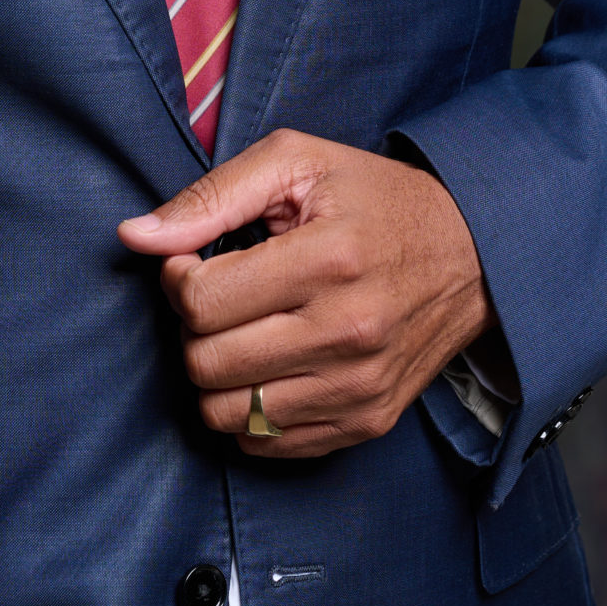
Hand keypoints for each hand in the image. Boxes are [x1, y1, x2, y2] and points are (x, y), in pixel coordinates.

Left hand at [118, 129, 491, 457]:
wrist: (472, 254)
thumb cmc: (374, 199)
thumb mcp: (296, 163)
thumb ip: (210, 197)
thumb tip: (134, 237)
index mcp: (328, 259)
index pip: (201, 301)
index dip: (177, 279)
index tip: (194, 261)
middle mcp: (348, 332)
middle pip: (207, 362)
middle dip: (193, 327)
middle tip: (218, 296)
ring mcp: (359, 386)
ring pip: (228, 413)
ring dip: (215, 372)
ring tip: (241, 330)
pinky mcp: (367, 422)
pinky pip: (267, 442)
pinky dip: (248, 410)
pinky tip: (268, 363)